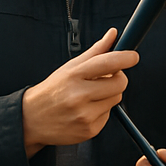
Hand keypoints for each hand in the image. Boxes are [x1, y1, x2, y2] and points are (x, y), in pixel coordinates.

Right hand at [22, 28, 138, 155]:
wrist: (33, 119)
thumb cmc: (53, 90)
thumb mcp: (70, 67)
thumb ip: (95, 51)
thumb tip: (113, 35)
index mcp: (74, 75)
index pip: (107, 63)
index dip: (124, 58)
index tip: (133, 56)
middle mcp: (79, 95)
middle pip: (120, 83)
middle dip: (118, 79)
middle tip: (105, 79)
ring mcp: (85, 115)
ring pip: (116, 99)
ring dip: (109, 95)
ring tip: (90, 96)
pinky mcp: (90, 130)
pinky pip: (108, 115)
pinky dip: (101, 111)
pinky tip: (86, 110)